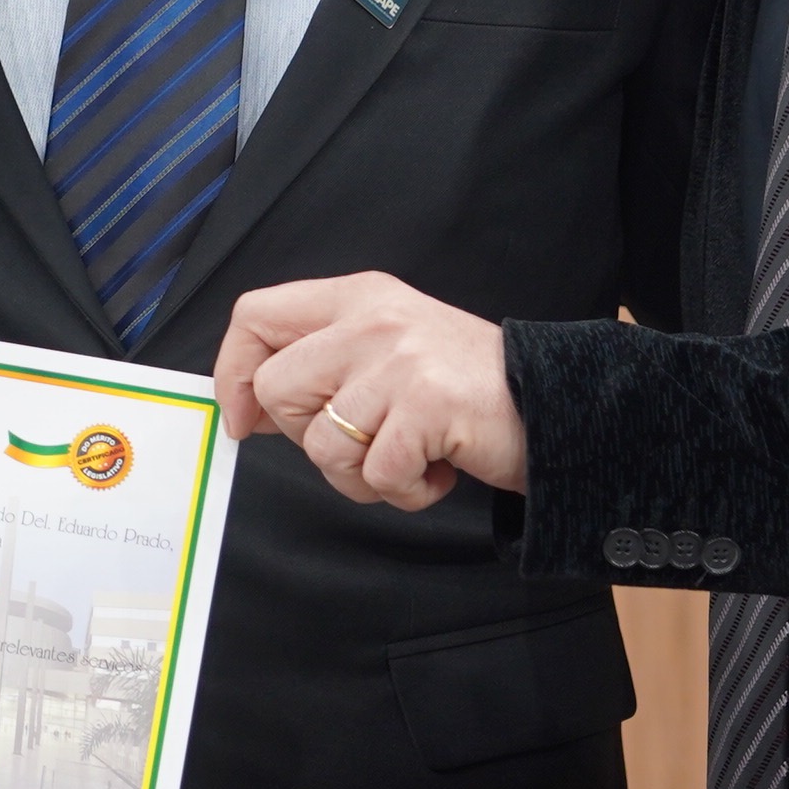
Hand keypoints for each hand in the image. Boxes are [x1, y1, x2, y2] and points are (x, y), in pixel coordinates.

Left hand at [215, 271, 526, 507]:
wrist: (556, 404)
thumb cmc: (465, 388)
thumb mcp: (387, 349)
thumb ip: (322, 363)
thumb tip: (246, 405)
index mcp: (357, 297)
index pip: (254, 315)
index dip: (232, 372)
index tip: (244, 418)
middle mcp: (372, 319)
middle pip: (276, 389)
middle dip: (309, 437)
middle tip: (366, 440)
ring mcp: (400, 361)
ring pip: (322, 443)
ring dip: (363, 474)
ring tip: (410, 456)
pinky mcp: (428, 405)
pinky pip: (377, 475)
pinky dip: (407, 491)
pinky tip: (438, 467)